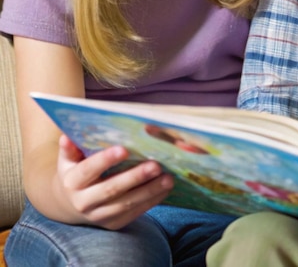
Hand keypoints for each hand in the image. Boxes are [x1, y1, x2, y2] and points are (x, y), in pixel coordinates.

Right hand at [57, 134, 173, 228]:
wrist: (68, 205)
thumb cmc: (75, 171)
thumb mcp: (68, 159)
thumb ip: (70, 148)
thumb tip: (67, 135)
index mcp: (72, 181)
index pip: (89, 170)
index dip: (105, 160)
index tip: (124, 149)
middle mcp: (84, 201)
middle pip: (111, 189)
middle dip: (135, 177)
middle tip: (156, 165)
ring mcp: (98, 216)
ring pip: (126, 204)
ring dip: (149, 191)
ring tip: (168, 178)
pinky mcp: (112, 224)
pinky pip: (134, 213)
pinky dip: (151, 201)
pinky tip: (165, 188)